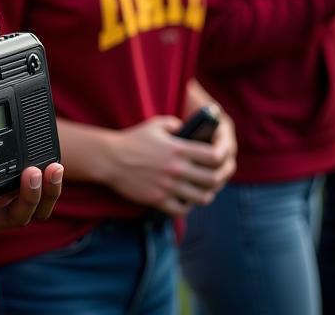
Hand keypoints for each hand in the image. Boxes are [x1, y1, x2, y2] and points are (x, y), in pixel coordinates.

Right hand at [104, 115, 232, 217]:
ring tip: (205, 189)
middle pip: (213, 179)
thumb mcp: (155, 125)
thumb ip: (176, 124)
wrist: (110, 158)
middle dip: (221, 178)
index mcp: (178, 149)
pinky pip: (183, 210)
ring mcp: (169, 186)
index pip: (214, 156)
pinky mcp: (159, 200)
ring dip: (207, 194)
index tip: (223, 158)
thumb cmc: (133, 139)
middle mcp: (177, 169)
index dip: (224, 158)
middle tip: (220, 176)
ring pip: (202, 197)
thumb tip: (189, 129)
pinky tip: (186, 200)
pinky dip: (188, 206)